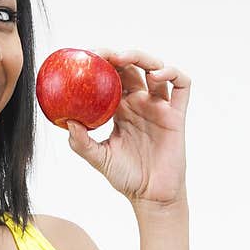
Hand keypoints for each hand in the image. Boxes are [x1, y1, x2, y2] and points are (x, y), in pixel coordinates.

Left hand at [66, 48, 190, 206]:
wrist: (150, 196)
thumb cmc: (126, 177)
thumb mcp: (98, 158)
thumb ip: (82, 142)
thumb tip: (67, 121)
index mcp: (121, 110)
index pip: (112, 78)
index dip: (102, 64)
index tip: (87, 57)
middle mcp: (140, 103)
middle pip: (132, 68)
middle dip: (119, 55)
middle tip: (104, 54)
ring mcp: (159, 107)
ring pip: (156, 70)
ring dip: (143, 58)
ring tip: (125, 58)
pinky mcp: (177, 115)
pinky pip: (181, 86)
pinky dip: (172, 73)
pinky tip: (157, 75)